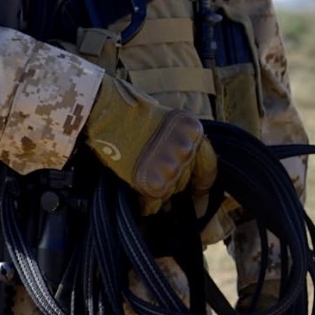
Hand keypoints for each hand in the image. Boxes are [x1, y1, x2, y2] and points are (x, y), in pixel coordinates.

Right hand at [82, 76, 217, 214]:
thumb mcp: (168, 121)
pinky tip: (136, 191)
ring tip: (139, 173)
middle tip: (150, 170)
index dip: (202, 183)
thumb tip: (189, 173)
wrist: (106, 111)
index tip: (198, 192)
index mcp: (194, 132)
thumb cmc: (131, 113)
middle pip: (184, 181)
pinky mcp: (152, 182)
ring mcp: (171, 166)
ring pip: (168, 193)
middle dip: (170, 181)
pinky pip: (152, 203)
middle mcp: (187, 150)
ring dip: (156, 189)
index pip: (208, 167)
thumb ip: (181, 143)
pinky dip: (144, 203)